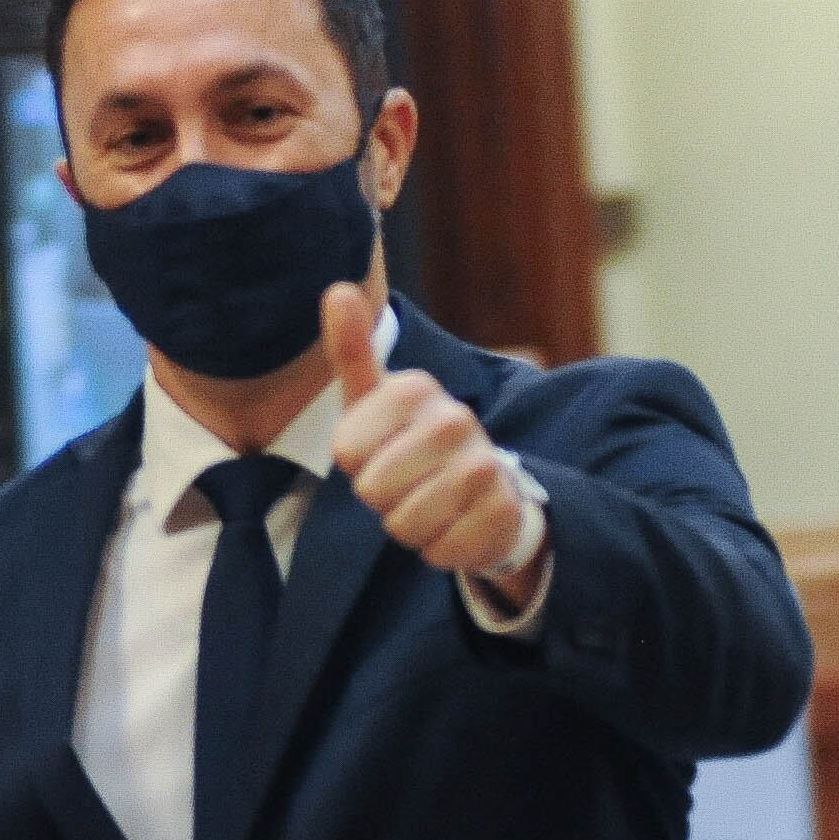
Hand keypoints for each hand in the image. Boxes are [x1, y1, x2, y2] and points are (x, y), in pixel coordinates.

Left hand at [323, 285, 536, 584]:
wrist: (490, 489)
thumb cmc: (415, 444)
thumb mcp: (376, 400)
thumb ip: (353, 350)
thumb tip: (337, 289)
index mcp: (416, 388)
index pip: (347, 452)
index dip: (357, 464)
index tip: (383, 450)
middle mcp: (454, 419)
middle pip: (372, 490)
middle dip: (382, 499)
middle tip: (409, 482)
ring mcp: (483, 465)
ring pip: (403, 524)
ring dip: (409, 525)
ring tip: (432, 502)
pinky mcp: (501, 511)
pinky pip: (437, 549)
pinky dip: (439, 548)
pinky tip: (457, 524)